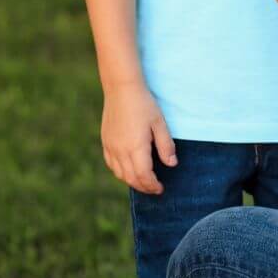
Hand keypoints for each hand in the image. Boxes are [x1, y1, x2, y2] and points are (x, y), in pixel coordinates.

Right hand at [101, 80, 177, 194]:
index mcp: (136, 147)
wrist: (121, 88)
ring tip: (143, 181)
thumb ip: (166, 145)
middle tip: (154, 189)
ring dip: (132, 181)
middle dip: (144, 187)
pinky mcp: (105, 141)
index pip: (144, 176)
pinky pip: (111, 164)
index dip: (153, 185)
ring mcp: (111, 147)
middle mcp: (120, 150)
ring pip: (120, 174)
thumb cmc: (144, 104)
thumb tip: (172, 164)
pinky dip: (120, 172)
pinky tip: (128, 170)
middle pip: (131, 178)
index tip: (161, 188)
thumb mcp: (159, 123)